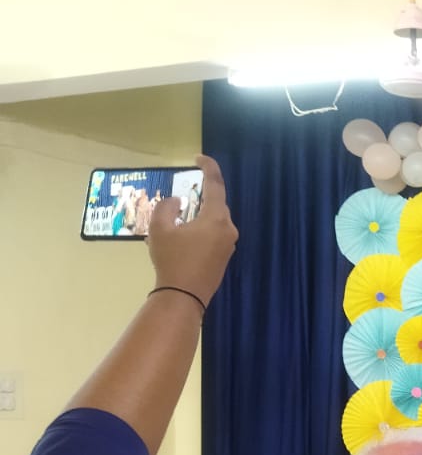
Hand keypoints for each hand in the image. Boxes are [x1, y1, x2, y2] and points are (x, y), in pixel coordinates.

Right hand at [147, 155, 236, 305]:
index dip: (209, 168)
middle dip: (198, 199)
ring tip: (173, 225)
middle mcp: (228, 229)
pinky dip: (199, 231)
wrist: (183, 296)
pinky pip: (213, 236)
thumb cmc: (172, 259)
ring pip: (213, 221)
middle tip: (178, 200)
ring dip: (196, 218)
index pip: (216, 185)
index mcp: (216, 218)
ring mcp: (229, 245)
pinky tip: (181, 241)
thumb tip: (177, 201)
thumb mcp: (160, 229)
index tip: (199, 158)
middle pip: (214, 205)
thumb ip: (167, 207)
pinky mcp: (224, 258)